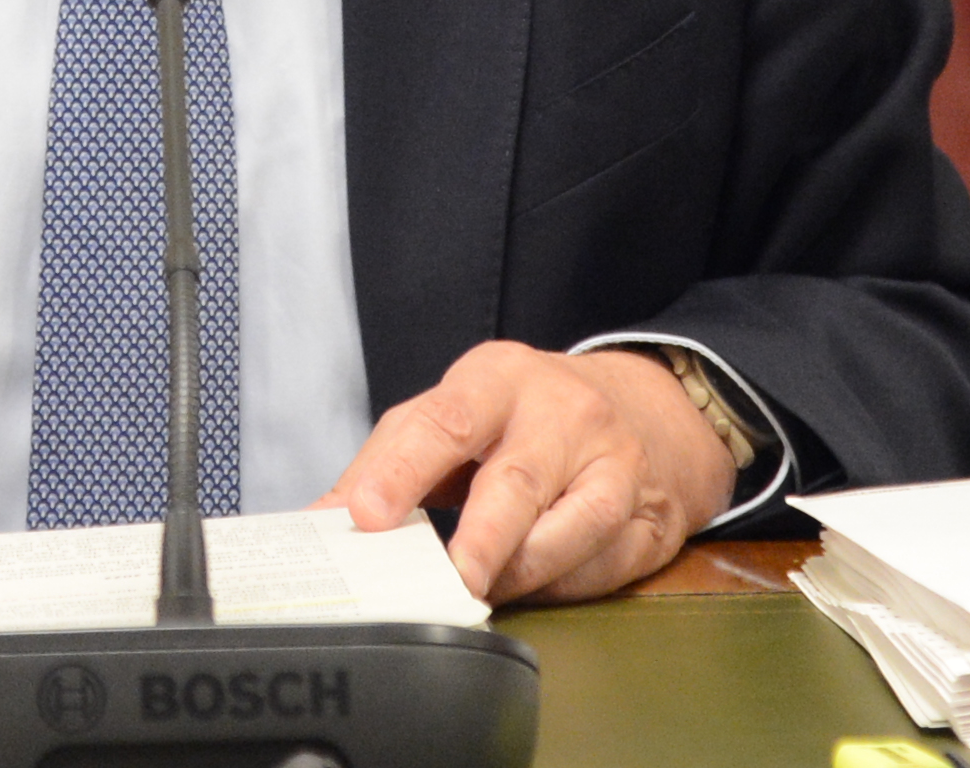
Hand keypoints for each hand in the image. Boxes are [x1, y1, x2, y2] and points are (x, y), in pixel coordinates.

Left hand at [318, 343, 735, 605]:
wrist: (647, 411)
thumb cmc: (528, 420)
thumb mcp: (459, 414)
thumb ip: (390, 461)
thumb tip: (320, 520)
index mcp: (499, 378)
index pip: (446, 420)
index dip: (402, 471)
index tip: (366, 516)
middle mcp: (563, 412)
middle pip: (515, 478)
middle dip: (477, 537)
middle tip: (446, 579)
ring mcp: (614, 462)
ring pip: (571, 526)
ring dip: (519, 570)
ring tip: (481, 591)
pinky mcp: (648, 515)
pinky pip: (603, 564)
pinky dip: (562, 584)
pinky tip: (532, 585)